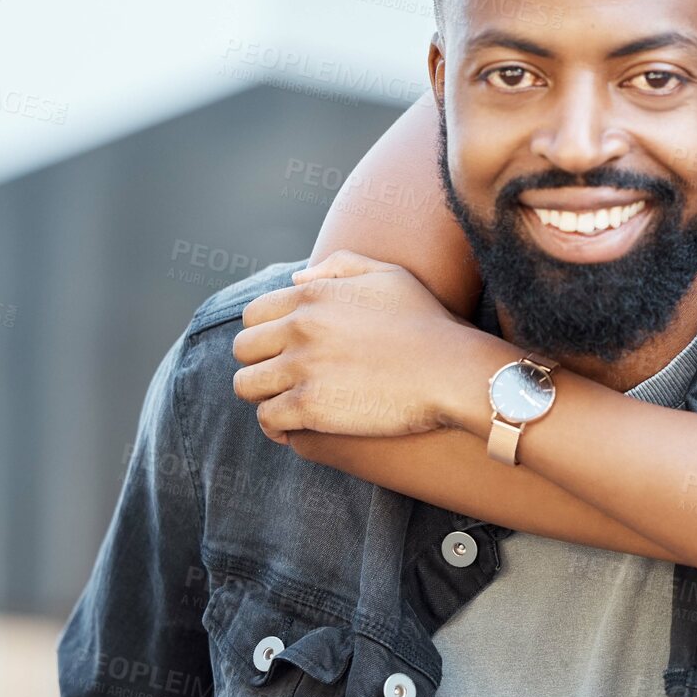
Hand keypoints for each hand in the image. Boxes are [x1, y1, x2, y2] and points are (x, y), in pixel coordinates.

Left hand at [232, 250, 467, 443]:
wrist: (453, 370)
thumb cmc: (428, 323)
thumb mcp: (390, 275)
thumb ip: (340, 266)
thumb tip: (297, 278)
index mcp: (313, 295)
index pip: (255, 315)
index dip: (266, 335)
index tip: (284, 350)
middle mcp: (300, 328)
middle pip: (243, 350)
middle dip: (260, 365)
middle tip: (284, 379)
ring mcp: (303, 368)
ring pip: (247, 386)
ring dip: (264, 396)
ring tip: (287, 404)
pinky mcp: (311, 408)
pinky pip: (268, 419)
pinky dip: (276, 427)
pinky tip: (294, 429)